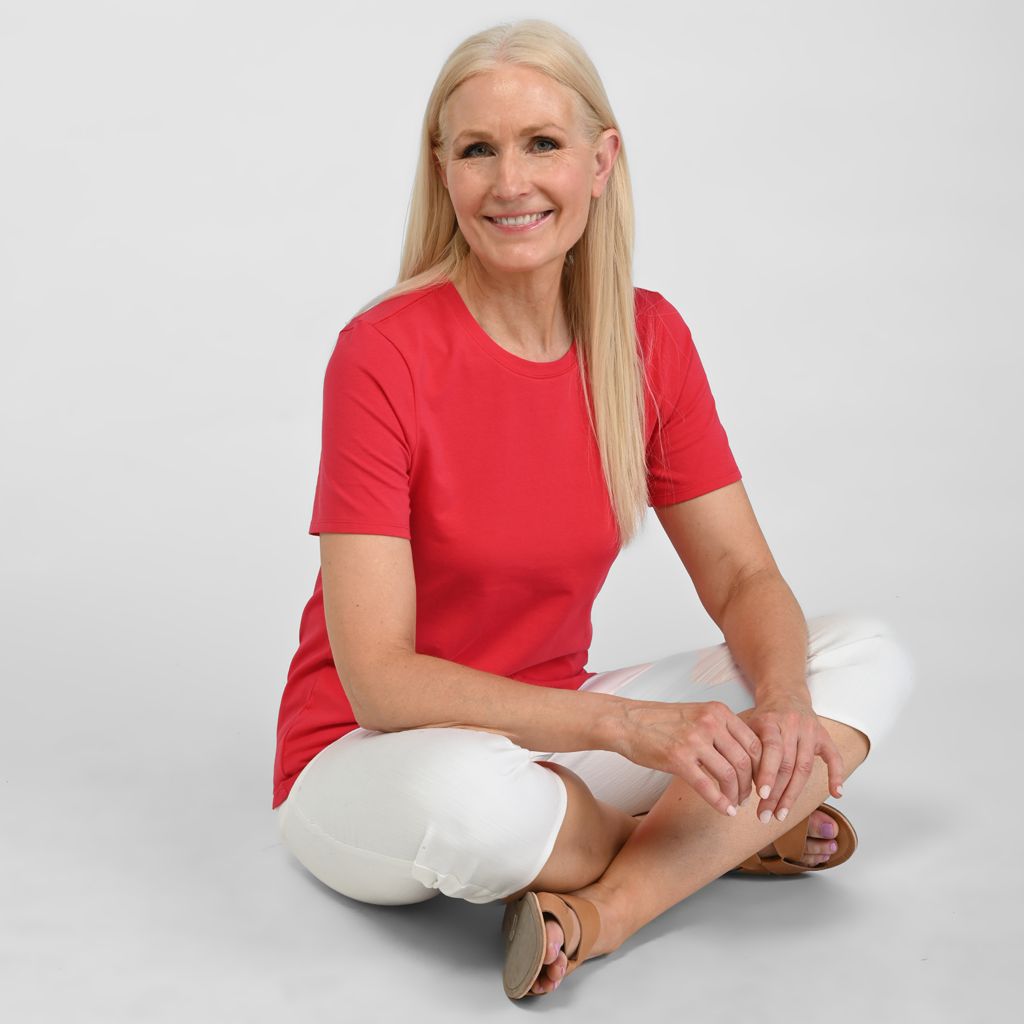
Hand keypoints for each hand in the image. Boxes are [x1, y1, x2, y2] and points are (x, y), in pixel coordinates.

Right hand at [616, 699, 763, 816]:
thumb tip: (744, 755)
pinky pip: (707, 786)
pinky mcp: (678, 759)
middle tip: (748, 796)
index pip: (753, 742)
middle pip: (744, 761)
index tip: (758, 780)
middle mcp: (710, 723)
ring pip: (729, 775)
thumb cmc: (660, 721)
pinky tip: (725, 811)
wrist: (627, 722)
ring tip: (735, 803)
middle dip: (750, 784)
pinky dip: (720, 803)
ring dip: (736, 795)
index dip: (760, 766)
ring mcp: (694, 740)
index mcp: (718, 711)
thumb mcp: (697, 714)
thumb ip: (720, 729)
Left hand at [743, 694, 844, 822]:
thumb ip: (743, 748)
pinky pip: (834, 757)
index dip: (767, 773)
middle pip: (787, 764)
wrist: (784, 693)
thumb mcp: (747, 725)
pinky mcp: (824, 735)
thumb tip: (732, 782)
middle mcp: (792, 724)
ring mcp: (810, 730)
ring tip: (781, 814)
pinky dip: (836, 775)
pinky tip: (836, 794)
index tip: (761, 796)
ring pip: (805, 767)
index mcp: (771, 721)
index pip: (771, 749)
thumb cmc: (762, 717)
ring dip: (793, 794)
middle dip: (776, 794)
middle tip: (765, 815)